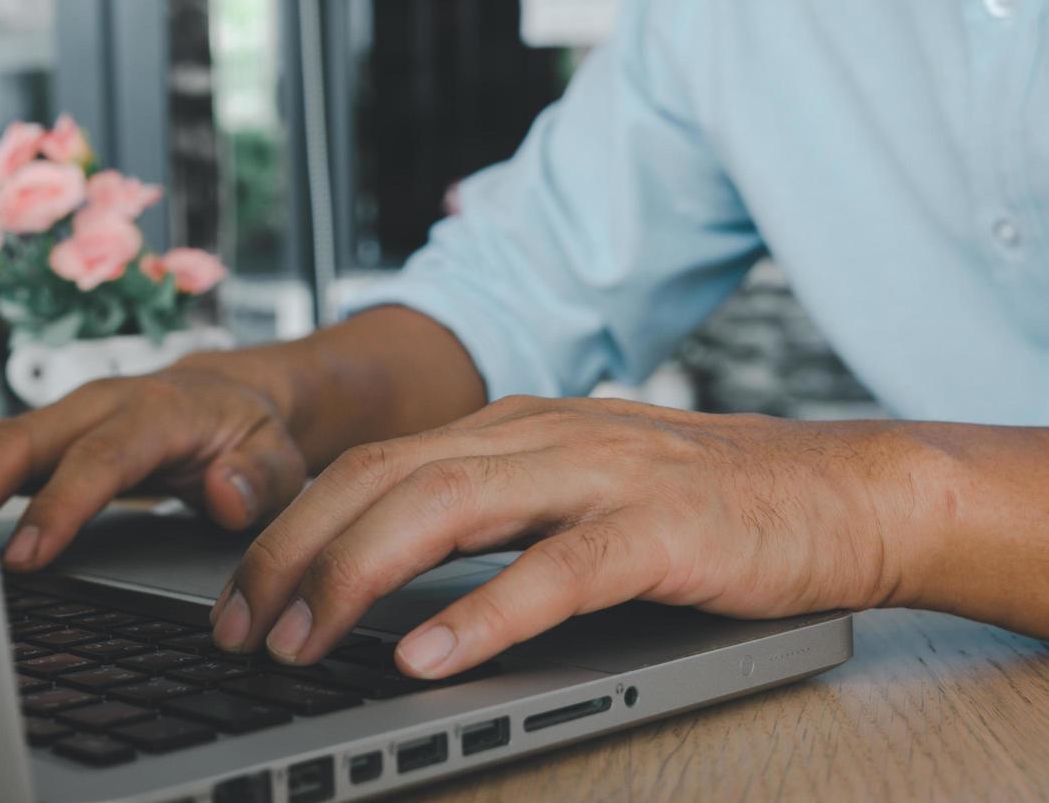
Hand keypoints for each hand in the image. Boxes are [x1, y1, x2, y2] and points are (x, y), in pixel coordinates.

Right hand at [0, 358, 306, 571]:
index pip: (99, 458)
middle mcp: (98, 406)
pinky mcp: (44, 440)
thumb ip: (260, 477)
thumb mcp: (281, 458)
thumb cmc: (250, 432)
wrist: (231, 396)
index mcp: (155, 411)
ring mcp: (64, 420)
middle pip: (20, 439)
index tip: (24, 555)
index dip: (58, 505)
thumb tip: (225, 494)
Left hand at [211, 396, 928, 677]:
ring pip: (447, 507)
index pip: (370, 464)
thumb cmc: (698, 504)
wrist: (839, 491)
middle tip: (243, 628)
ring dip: (358, 575)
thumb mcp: (570, 487)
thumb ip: (488, 514)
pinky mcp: (660, 530)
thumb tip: (385, 576)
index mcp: (511, 426)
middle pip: (383, 478)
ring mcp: (600, 475)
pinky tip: (430, 655)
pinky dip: (485, 611)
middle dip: (296, 552)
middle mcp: (540, 436)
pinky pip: (555, 569)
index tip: (243, 593)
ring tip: (303, 639)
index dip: (293, 527)